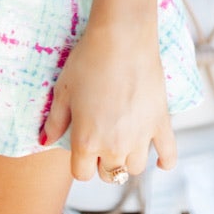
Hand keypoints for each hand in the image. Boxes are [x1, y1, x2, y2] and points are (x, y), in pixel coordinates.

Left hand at [40, 15, 177, 181]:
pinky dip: (165, 161)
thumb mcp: (63, 90)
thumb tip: (45, 140)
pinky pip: (168, 155)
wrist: (121, 39)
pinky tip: (160, 161)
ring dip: (128, 159)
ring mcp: (140, 138)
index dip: (80, 162)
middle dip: (103, 162)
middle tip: (101, 139)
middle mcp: (114, 146)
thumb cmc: (88, 61)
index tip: (81, 148)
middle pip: (110, 174)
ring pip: (135, 168)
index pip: (82, 173)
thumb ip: (55, 121)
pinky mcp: (161, 124)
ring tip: (123, 142)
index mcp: (87, 141)